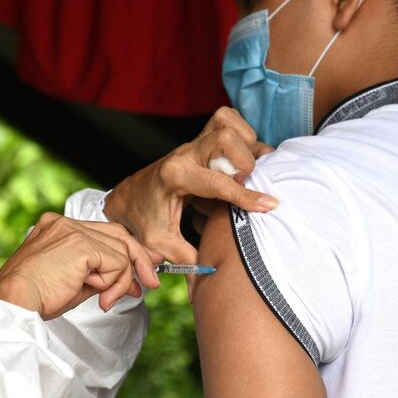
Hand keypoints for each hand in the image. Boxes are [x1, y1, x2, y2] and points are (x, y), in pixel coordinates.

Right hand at [0, 213, 161, 319]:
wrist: (15, 302)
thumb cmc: (36, 298)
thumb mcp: (74, 282)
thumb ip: (101, 274)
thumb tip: (133, 279)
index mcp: (57, 227)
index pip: (104, 233)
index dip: (126, 252)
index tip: (140, 273)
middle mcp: (65, 223)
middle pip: (118, 235)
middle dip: (139, 261)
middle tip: (149, 284)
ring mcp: (73, 230)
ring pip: (121, 252)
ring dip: (121, 282)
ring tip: (104, 301)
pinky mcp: (81, 244)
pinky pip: (117, 264)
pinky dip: (114, 284)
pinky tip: (98, 296)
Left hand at [104, 107, 276, 263]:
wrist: (128, 197)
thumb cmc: (142, 218)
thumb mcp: (158, 243)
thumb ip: (185, 259)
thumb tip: (210, 276)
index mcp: (174, 176)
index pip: (217, 182)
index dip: (246, 195)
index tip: (269, 205)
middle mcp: (185, 153)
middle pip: (225, 137)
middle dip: (244, 162)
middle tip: (242, 185)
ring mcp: (193, 144)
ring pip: (228, 123)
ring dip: (245, 144)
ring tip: (244, 172)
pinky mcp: (201, 141)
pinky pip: (228, 121)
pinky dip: (242, 135)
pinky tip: (241, 161)